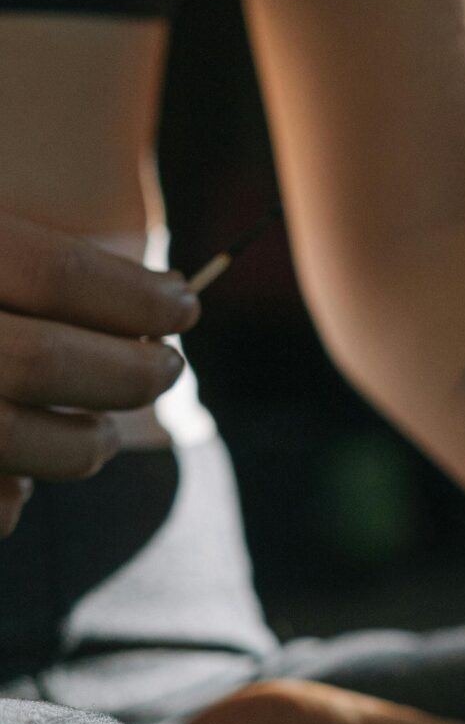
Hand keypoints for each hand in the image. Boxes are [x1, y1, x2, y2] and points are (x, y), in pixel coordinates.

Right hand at [0, 211, 198, 534]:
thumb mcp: (3, 229)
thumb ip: (47, 264)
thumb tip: (174, 294)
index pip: (56, 273)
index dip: (137, 296)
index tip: (186, 307)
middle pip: (44, 360)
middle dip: (127, 372)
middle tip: (169, 370)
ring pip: (15, 440)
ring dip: (84, 443)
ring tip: (102, 434)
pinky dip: (17, 495)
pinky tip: (22, 473)